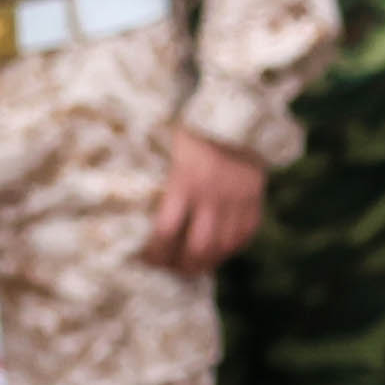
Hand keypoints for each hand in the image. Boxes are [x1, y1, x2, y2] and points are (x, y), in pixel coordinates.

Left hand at [146, 128, 264, 271]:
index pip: (165, 231)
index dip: (155, 252)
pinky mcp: (255, 199)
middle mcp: (212, 194)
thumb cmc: (191, 131)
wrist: (236, 114)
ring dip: (207, 262)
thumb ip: (155, 179)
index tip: (147, 259)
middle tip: (171, 269)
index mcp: (184, 181)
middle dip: (182, 265)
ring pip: (223, 246)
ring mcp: (237, 199)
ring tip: (195, 267)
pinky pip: (245, 235)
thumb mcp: (165, 150)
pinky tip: (219, 251)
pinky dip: (231, 248)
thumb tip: (129, 208)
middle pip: (197, 247)